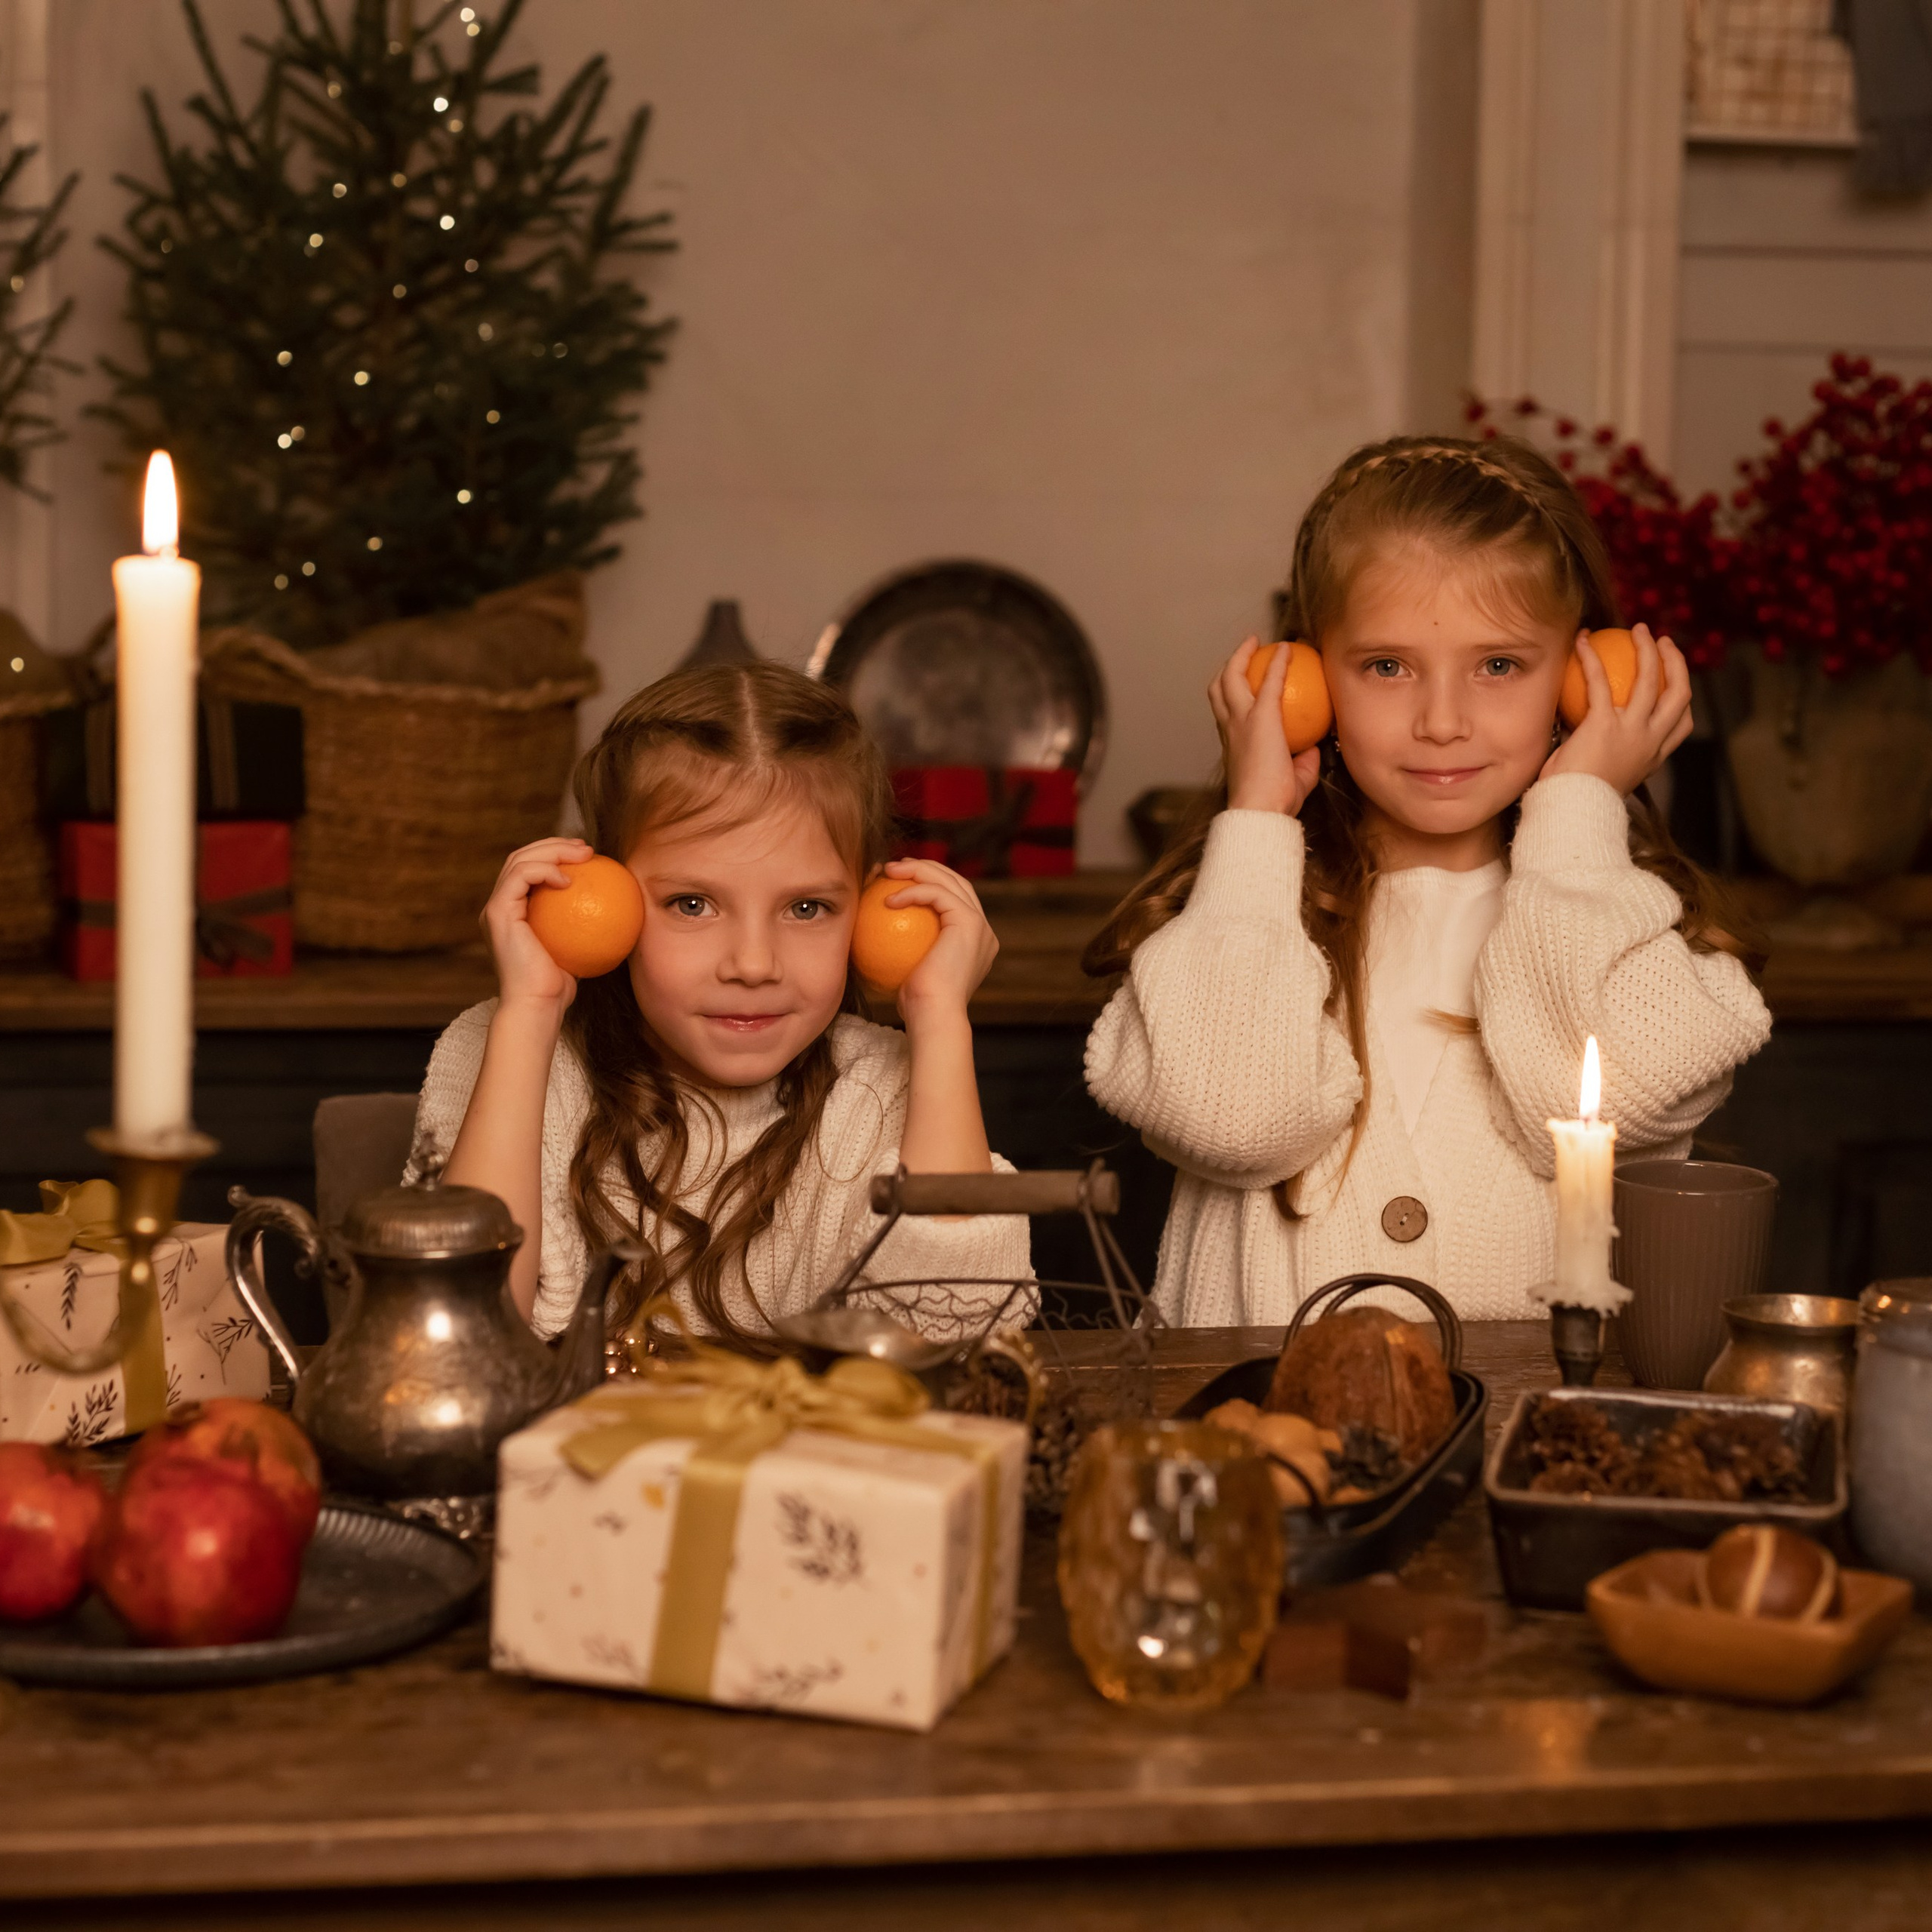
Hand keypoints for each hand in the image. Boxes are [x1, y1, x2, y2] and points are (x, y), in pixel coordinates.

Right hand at [480, 836, 590, 1021]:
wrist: (538, 1006)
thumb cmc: (560, 986)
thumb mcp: (577, 948)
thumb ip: (583, 926)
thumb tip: (614, 907)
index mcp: (514, 911)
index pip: (530, 870)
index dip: (555, 854)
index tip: (588, 856)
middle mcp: (501, 906)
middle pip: (521, 857)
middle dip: (554, 844)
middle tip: (587, 848)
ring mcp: (496, 908)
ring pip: (519, 860)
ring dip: (552, 850)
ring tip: (583, 855)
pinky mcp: (498, 912)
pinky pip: (521, 877)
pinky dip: (545, 870)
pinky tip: (569, 879)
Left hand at [877, 859, 998, 1033]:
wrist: (934, 1016)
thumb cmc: (916, 1005)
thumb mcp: (910, 972)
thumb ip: (906, 950)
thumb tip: (880, 935)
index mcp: (974, 942)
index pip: (954, 900)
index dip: (928, 883)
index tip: (898, 881)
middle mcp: (984, 931)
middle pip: (956, 883)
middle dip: (925, 868)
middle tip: (894, 869)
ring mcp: (980, 926)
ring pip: (950, 881)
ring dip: (917, 870)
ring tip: (887, 872)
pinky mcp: (970, 923)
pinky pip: (937, 895)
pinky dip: (912, 892)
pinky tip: (887, 900)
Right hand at [1208, 636, 1321, 815]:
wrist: (1261, 808)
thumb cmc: (1275, 802)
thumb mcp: (1294, 779)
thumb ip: (1303, 762)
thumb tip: (1314, 748)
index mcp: (1233, 743)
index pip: (1227, 712)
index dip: (1234, 694)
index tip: (1248, 683)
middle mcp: (1230, 727)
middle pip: (1218, 687)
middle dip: (1229, 665)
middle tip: (1246, 653)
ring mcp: (1240, 720)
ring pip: (1230, 677)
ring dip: (1242, 656)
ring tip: (1257, 644)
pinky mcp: (1259, 717)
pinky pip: (1270, 680)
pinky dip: (1279, 662)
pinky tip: (1290, 650)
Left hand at [1542, 623, 1692, 795]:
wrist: (1569, 813)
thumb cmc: (1574, 799)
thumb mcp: (1601, 776)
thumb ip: (1604, 754)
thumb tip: (1582, 733)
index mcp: (1652, 757)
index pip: (1681, 725)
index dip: (1682, 699)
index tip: (1673, 682)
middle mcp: (1650, 743)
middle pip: (1680, 695)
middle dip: (1677, 664)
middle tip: (1663, 642)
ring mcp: (1631, 733)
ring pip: (1652, 680)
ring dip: (1647, 650)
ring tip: (1638, 630)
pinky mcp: (1604, 726)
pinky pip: (1599, 682)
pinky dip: (1591, 657)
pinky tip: (1582, 640)